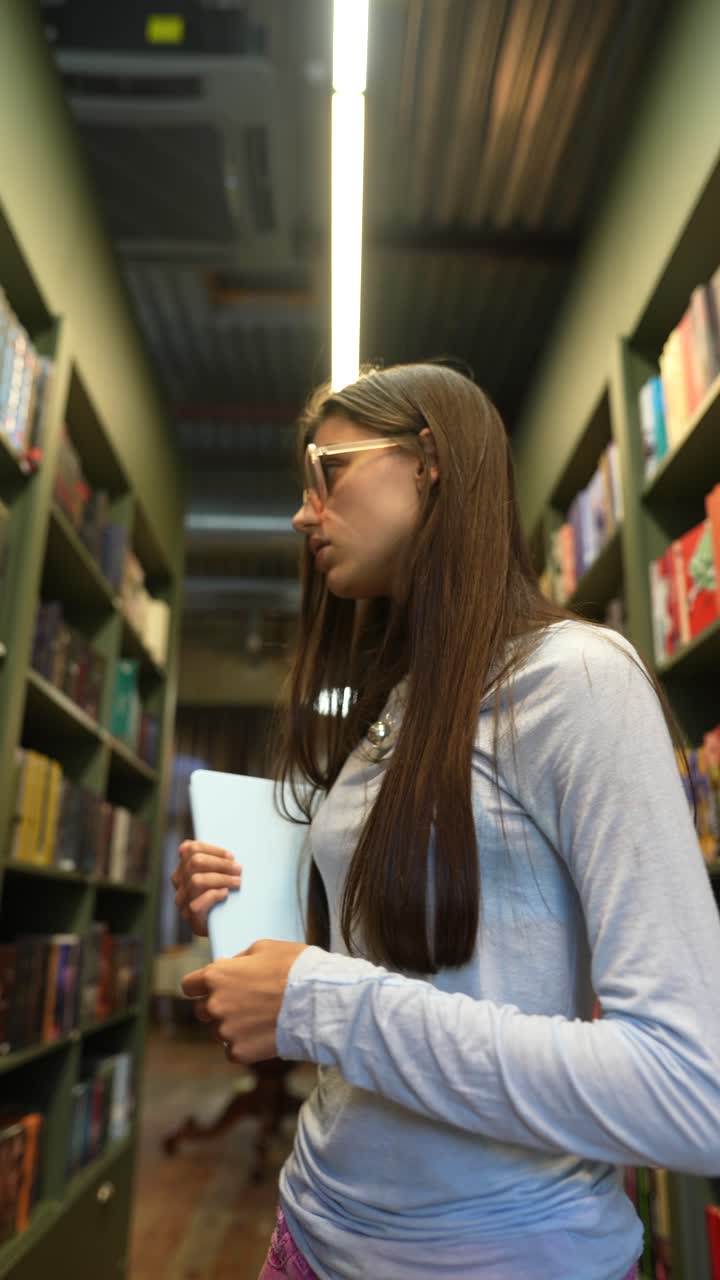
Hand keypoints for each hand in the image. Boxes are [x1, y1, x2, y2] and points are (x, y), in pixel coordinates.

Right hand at [171, 840, 242, 935]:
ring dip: (221, 879)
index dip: (212, 850)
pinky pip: (197, 903)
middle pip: (194, 862)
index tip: (231, 856)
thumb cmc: (225, 895)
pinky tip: (225, 894)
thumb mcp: (220, 874)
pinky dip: (214, 895)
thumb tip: (230, 854)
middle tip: (239, 869)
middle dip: (220, 864)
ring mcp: (182, 900)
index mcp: (184, 866)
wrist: (224, 925)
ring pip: (196, 881)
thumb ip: (219, 861)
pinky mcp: (189, 917)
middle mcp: (179, 881)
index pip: (190, 849)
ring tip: (237, 882)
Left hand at [181, 939, 308, 1063]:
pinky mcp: (240, 1052)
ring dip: (232, 1026)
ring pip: (218, 1032)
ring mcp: (225, 1031)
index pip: (189, 985)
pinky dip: (244, 1045)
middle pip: (202, 1010)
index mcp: (216, 976)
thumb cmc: (294, 968)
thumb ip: (239, 959)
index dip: (201, 986)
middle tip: (244, 1003)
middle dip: (217, 1006)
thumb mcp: (264, 948)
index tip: (212, 988)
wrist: (317, 1001)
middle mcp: (214, 1004)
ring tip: (259, 1019)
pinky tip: (263, 1034)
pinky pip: (232, 1050)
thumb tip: (229, 967)